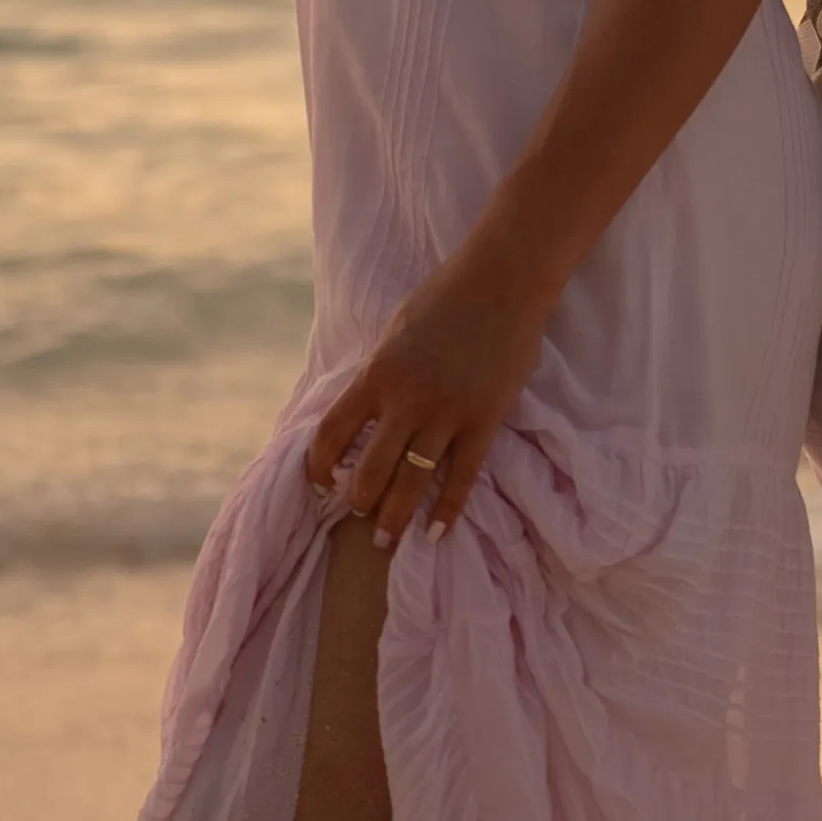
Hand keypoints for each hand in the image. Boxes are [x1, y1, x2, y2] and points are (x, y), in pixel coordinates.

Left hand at [304, 225, 558, 549]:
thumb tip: (366, 407)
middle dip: (358, 502)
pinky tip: (437, 532)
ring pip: (412, 482)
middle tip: (357, 519)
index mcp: (377, 374)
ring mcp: (448, 413)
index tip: (319, 484)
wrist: (503, 279)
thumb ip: (380, 372)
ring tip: (387, 542)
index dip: (318, 466)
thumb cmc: (446, 296)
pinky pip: (463, 476)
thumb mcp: (395, 330)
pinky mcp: (485, 419)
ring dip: (395, 518)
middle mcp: (407, 400)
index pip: (332, 433)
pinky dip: (448, 509)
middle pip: (369, 470)